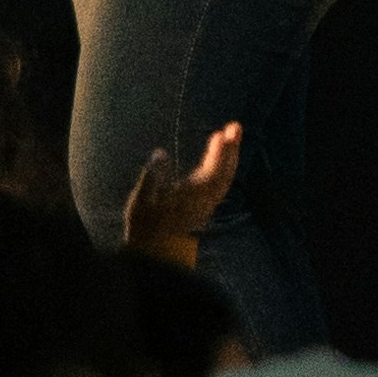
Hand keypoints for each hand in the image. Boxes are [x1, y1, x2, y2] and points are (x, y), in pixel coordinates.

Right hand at [121, 123, 241, 269]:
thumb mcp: (142, 199)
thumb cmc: (146, 224)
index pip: (211, 173)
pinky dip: (224, 167)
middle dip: (231, 149)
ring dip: (230, 157)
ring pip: (225, 178)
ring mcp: (206, 203)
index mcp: (191, 197)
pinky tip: (222, 157)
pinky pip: (221, 183)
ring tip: (231, 135)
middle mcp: (204, 200)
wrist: (154, 250)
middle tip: (236, 126)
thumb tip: (161, 153)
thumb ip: (153, 175)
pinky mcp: (204, 205)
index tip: (221, 134)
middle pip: (224, 173)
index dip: (218, 154)